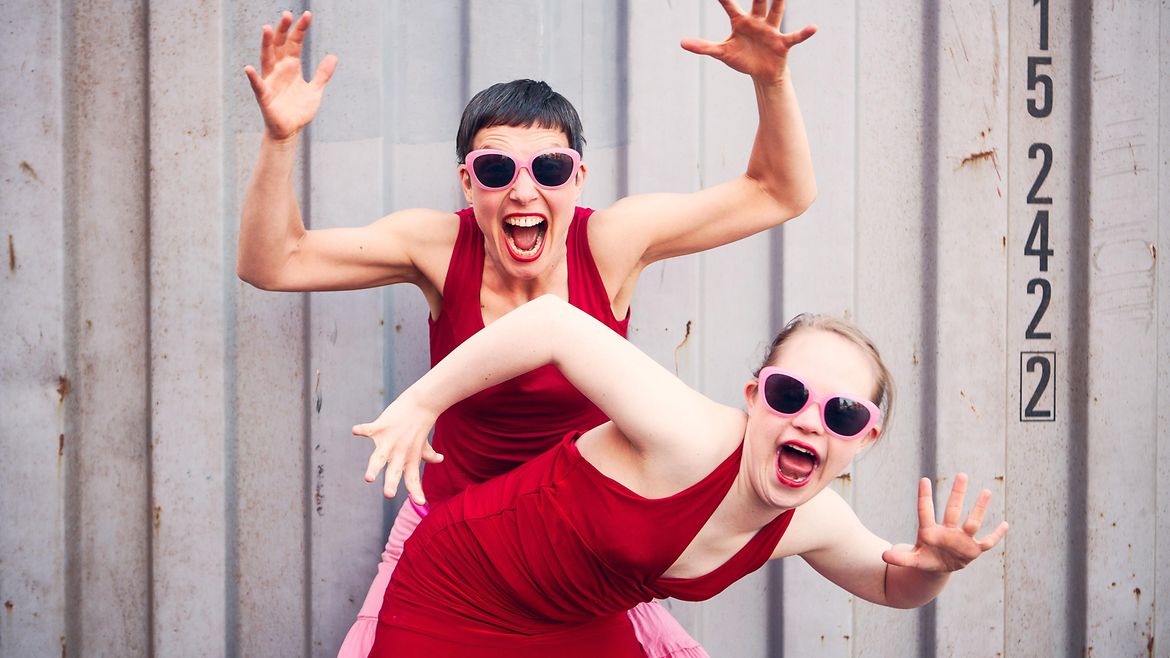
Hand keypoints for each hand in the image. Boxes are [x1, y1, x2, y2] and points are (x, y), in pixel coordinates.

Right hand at [243, 11, 337, 140]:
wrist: (290, 131)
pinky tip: (249, 68)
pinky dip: (253, 77)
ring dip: (266, 44)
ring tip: (266, 28)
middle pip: (279, 45)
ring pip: (267, 59)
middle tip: (287, 14)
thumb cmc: (299, 110)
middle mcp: (279, 70)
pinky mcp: (264, 96)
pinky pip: (258, 85)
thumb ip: (322, 74)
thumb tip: (333, 56)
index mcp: (291, 66)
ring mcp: (270, 81)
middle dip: (283, 30)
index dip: (300, 30)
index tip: (307, 15)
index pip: (294, 43)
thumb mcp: (315, 90)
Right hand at [351, 394, 443, 504]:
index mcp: (409, 458)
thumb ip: (429, 454)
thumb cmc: (420, 426)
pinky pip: (370, 429)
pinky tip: (355, 431)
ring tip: (368, 478)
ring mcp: (390, 440)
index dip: (417, 491)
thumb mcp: (424, 444)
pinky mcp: (382, 426)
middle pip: (394, 472)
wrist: (421, 403)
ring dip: (374, 467)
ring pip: (379, 457)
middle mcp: (399, 452)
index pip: (413, 479)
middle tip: (389, 495)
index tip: (421, 503)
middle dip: (390, 484)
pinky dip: (362, 430)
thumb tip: (439, 460)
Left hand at [681, 0, 815, 83]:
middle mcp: (757, 21)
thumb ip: (703, 47)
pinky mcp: (782, 43)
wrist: (762, 73)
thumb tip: (681, 42)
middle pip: (758, 0)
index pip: (729, 4)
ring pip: (776, 11)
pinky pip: (794, 36)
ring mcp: (771, 30)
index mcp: (740, 21)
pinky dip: (803, 33)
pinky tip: (813, 28)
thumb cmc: (742, 59)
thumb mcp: (721, 53)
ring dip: (780, 0)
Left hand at [882, 473, 1008, 572]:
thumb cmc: (924, 558)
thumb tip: (884, 556)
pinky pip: (987, 542)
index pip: (925, 511)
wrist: (937, 567)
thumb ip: (900, 558)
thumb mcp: (912, 560)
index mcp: (930, 532)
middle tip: (962, 474)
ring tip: (987, 491)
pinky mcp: (973, 550)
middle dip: (958, 494)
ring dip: (979, 508)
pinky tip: (1005, 524)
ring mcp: (961, 539)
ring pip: (972, 522)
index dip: (924, 497)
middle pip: (952, 510)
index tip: (924, 480)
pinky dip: (996, 535)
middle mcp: (947, 531)